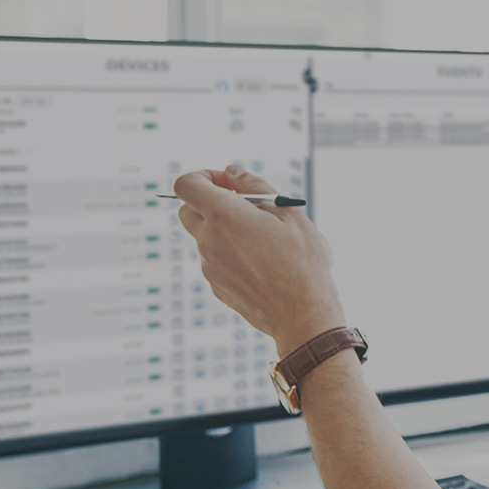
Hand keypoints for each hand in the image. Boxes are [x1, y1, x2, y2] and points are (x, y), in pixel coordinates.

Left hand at [173, 165, 344, 353]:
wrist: (303, 315)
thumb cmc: (302, 261)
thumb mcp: (289, 213)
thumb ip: (255, 186)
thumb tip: (232, 172)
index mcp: (223, 215)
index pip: (186, 184)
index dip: (203, 176)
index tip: (228, 183)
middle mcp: (208, 240)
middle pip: (188, 210)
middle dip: (209, 202)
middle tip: (243, 207)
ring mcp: (209, 266)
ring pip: (205, 237)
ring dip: (225, 230)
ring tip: (265, 241)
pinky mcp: (216, 286)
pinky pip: (216, 260)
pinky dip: (231, 254)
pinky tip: (263, 264)